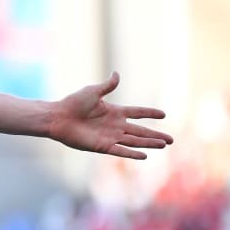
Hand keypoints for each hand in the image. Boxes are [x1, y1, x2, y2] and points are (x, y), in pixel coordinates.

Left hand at [49, 72, 172, 159]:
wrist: (58, 117)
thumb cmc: (73, 103)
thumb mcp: (92, 92)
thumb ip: (107, 85)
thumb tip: (117, 73)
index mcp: (114, 111)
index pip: (137, 113)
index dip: (150, 113)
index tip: (164, 114)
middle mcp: (114, 125)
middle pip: (140, 131)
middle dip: (155, 134)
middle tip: (171, 139)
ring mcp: (109, 136)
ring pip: (134, 141)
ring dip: (149, 143)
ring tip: (164, 144)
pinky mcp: (102, 146)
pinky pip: (120, 150)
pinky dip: (132, 153)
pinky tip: (144, 156)